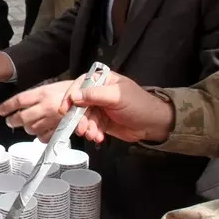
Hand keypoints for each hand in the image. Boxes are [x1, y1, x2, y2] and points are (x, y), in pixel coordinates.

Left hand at [0, 80, 69, 137]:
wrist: (92, 96)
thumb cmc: (73, 90)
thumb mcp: (54, 87)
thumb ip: (38, 96)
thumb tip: (21, 104)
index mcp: (43, 92)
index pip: (19, 100)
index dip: (7, 107)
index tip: (0, 111)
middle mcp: (46, 106)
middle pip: (22, 117)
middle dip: (13, 121)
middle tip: (10, 121)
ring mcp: (52, 118)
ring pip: (31, 128)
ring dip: (27, 128)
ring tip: (26, 126)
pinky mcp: (60, 128)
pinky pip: (44, 137)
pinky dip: (40, 136)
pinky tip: (40, 132)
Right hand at [60, 71, 175, 144]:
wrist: (153, 124)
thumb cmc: (139, 104)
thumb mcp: (116, 97)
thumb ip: (95, 95)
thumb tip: (74, 96)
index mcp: (102, 80)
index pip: (80, 84)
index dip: (71, 96)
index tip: (65, 108)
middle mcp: (98, 93)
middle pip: (80, 104)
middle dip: (79, 118)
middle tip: (81, 128)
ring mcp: (100, 108)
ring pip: (84, 117)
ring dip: (86, 127)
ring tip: (93, 135)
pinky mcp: (102, 122)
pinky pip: (91, 127)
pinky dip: (93, 132)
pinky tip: (98, 137)